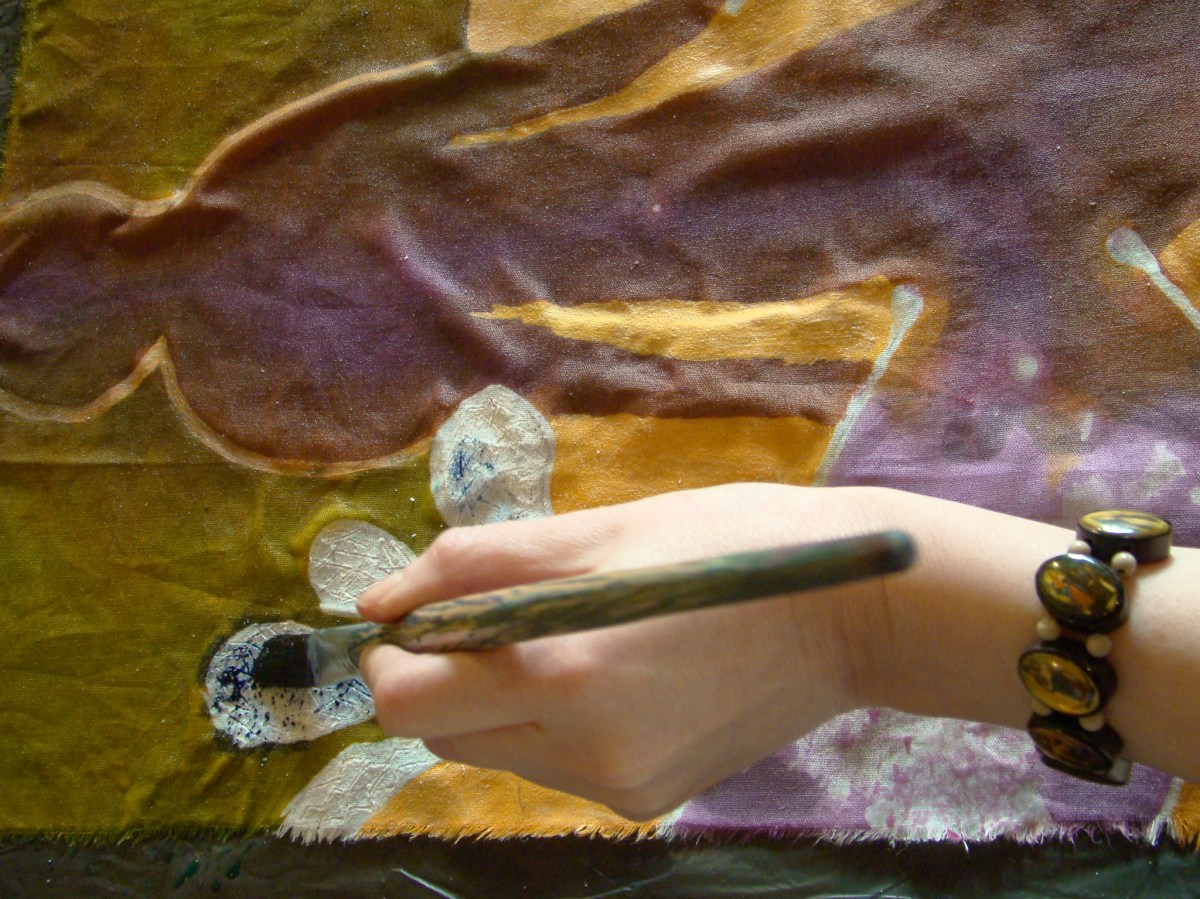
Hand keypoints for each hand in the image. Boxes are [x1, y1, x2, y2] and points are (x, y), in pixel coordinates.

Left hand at [355, 483, 902, 818]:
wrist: (852, 613)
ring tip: (571, 635)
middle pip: (443, 737)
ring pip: (495, 753)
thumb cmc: (728, 541)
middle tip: (495, 615)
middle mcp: (586, 751)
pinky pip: (553, 767)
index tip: (417, 617)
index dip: (391, 660)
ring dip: (496, 699)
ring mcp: (619, 787)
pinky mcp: (648, 801)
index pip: (408, 705)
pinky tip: (612, 673)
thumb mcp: (599, 528)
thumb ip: (476, 563)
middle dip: (441, 677)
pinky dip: (550, 723)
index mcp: (567, 671)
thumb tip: (379, 602)